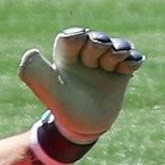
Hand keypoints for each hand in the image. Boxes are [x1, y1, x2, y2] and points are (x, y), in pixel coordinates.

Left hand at [19, 28, 144, 143]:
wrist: (84, 129)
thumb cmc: (64, 109)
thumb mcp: (49, 92)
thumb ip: (35, 73)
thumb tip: (31, 52)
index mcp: (66, 56)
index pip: (72, 35)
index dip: (78, 37)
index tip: (82, 48)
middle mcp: (85, 56)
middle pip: (97, 38)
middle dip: (99, 47)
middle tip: (96, 65)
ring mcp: (105, 64)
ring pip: (117, 45)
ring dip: (118, 51)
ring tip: (114, 65)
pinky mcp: (121, 72)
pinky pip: (132, 58)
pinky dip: (133, 59)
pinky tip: (129, 67)